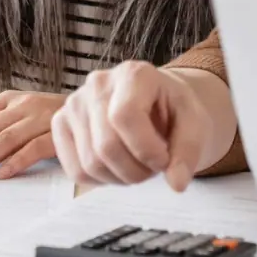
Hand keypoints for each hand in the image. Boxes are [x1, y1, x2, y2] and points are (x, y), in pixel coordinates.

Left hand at [0, 91, 65, 180]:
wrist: (91, 110)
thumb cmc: (48, 118)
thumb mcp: (18, 114)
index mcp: (7, 100)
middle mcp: (21, 106)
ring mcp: (39, 118)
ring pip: (3, 139)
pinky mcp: (57, 133)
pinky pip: (34, 148)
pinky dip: (16, 161)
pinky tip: (2, 174)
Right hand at [50, 61, 212, 191]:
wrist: (156, 104)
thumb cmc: (173, 111)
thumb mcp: (194, 124)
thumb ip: (188, 151)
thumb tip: (177, 183)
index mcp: (133, 74)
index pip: (124, 116)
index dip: (145, 149)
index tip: (164, 160)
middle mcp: (97, 82)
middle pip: (106, 145)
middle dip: (136, 171)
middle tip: (153, 167)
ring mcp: (74, 103)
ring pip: (90, 162)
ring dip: (120, 177)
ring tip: (138, 165)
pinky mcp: (61, 123)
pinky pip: (75, 170)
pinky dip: (100, 180)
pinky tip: (118, 166)